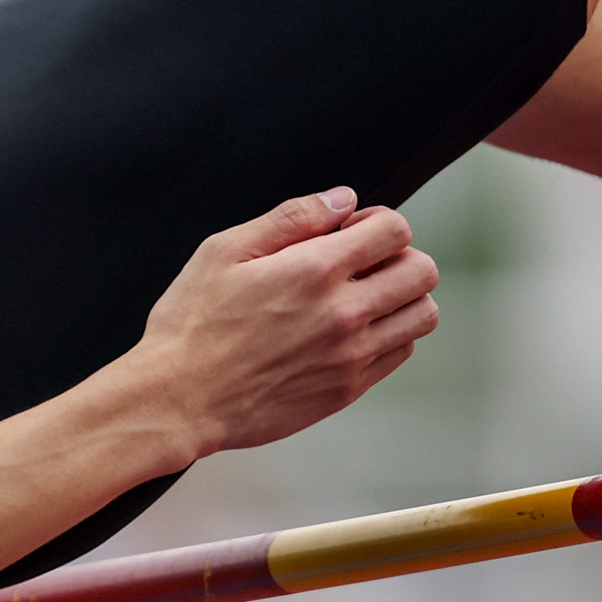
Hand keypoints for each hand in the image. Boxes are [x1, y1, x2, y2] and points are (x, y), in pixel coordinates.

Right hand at [123, 189, 440, 458]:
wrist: (178, 401)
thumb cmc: (191, 326)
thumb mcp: (224, 251)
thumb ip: (290, 218)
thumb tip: (342, 200)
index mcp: (315, 271)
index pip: (395, 230)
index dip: (377, 222)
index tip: (351, 232)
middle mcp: (343, 314)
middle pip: (422, 271)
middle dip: (399, 256)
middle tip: (364, 264)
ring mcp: (350, 356)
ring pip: (422, 315)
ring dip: (402, 297)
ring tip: (366, 297)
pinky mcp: (346, 389)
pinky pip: (399, 353)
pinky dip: (390, 335)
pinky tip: (352, 331)